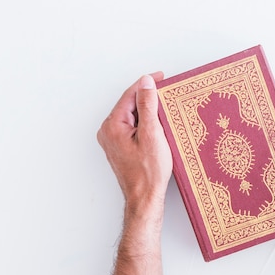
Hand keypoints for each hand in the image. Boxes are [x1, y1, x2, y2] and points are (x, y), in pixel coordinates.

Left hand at [97, 73, 172, 213]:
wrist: (144, 197)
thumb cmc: (148, 172)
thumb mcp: (152, 134)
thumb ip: (147, 106)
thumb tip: (146, 84)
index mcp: (112, 125)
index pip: (130, 95)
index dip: (146, 84)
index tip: (160, 77)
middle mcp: (108, 131)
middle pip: (129, 105)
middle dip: (147, 97)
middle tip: (166, 92)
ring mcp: (113, 140)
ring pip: (131, 116)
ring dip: (147, 111)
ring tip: (165, 109)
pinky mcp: (120, 147)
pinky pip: (132, 127)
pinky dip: (144, 123)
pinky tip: (158, 125)